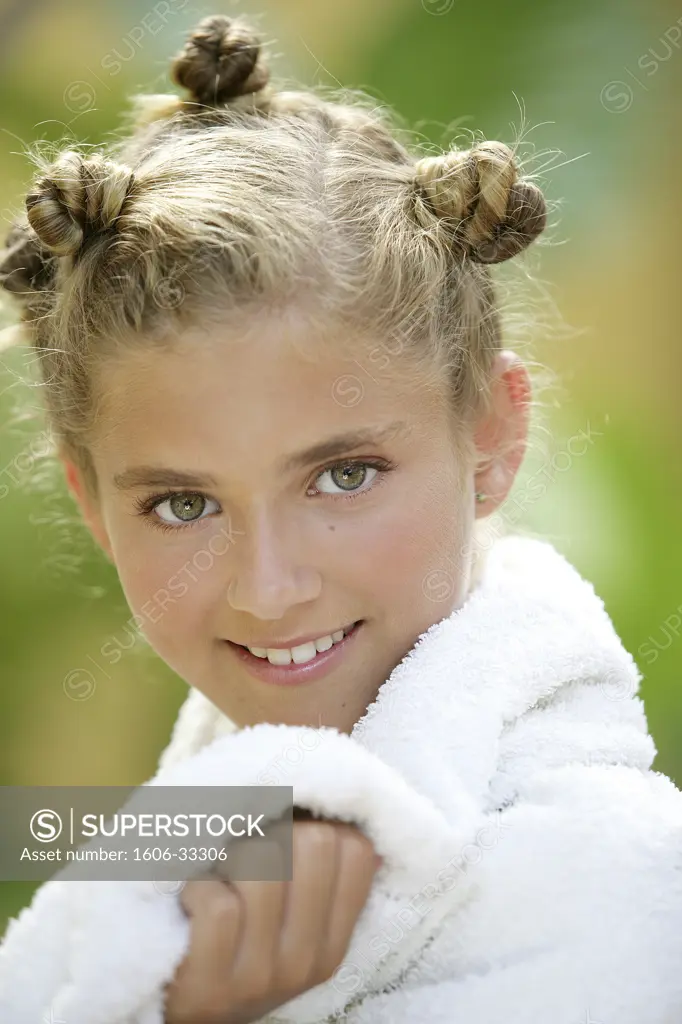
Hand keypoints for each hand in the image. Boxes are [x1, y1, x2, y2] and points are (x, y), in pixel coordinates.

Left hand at [163, 817, 381, 1022]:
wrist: (186, 1012)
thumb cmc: (236, 943)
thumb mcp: (289, 922)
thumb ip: (317, 879)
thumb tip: (355, 829)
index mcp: (332, 941)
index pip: (356, 850)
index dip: (319, 824)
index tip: (287, 835)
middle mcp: (305, 961)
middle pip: (314, 843)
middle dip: (275, 832)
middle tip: (250, 849)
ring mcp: (260, 977)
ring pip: (263, 866)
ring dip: (232, 856)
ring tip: (220, 875)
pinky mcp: (211, 985)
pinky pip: (219, 904)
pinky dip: (198, 888)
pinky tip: (193, 901)